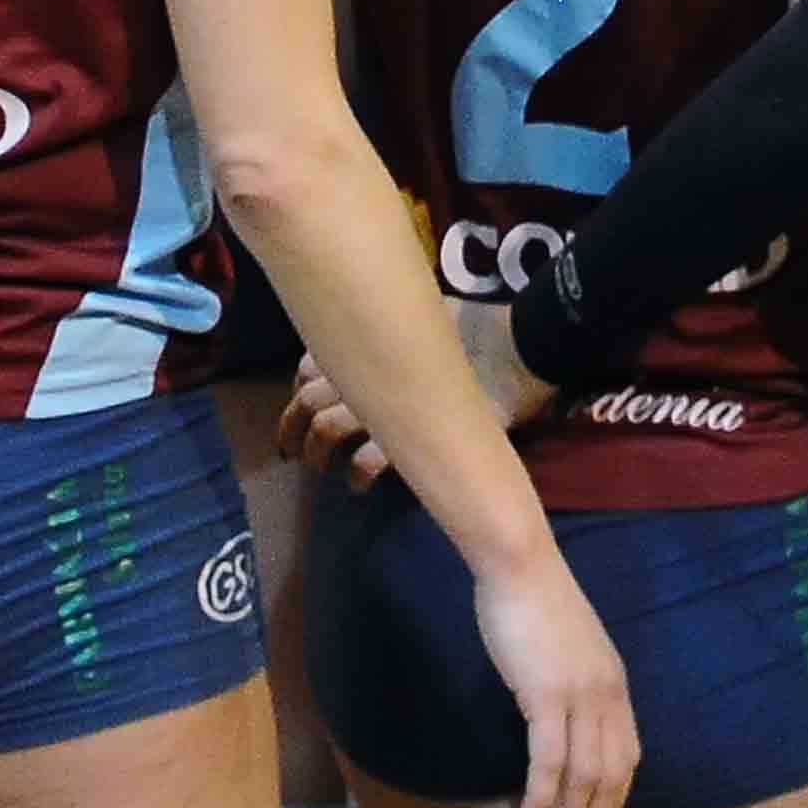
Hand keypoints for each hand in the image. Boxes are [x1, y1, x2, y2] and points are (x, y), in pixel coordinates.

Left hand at [280, 300, 556, 486]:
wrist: (517, 350)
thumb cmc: (476, 330)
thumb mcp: (425, 320)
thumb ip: (393, 328)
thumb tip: (368, 326)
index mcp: (365, 339)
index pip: (309, 366)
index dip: (298, 389)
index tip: (299, 406)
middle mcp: (364, 368)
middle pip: (308, 400)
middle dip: (291, 427)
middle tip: (289, 451)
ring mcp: (383, 403)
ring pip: (328, 430)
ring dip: (316, 452)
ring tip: (318, 470)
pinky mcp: (408, 434)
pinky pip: (369, 459)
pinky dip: (358, 474)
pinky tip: (358, 487)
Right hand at [469, 546, 637, 807]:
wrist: (520, 566)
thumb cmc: (536, 603)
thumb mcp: (569, 652)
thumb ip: (576, 687)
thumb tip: (563, 723)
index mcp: (616, 687)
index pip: (625, 760)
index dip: (612, 804)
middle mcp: (607, 697)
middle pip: (610, 778)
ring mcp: (580, 696)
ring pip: (583, 777)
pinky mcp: (547, 695)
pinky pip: (550, 759)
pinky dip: (542, 795)